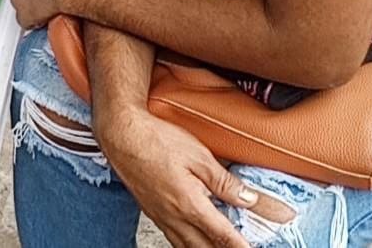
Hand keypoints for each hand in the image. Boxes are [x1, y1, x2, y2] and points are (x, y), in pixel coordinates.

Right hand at [95, 108, 294, 247]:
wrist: (121, 135)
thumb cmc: (156, 140)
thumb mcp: (199, 155)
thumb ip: (225, 181)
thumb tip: (250, 199)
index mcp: (190, 206)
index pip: (224, 238)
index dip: (242, 247)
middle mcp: (175, 219)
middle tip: (240, 245)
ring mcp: (162, 218)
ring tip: (220, 244)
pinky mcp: (153, 213)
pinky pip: (175, 239)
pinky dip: (190, 244)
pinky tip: (195, 238)